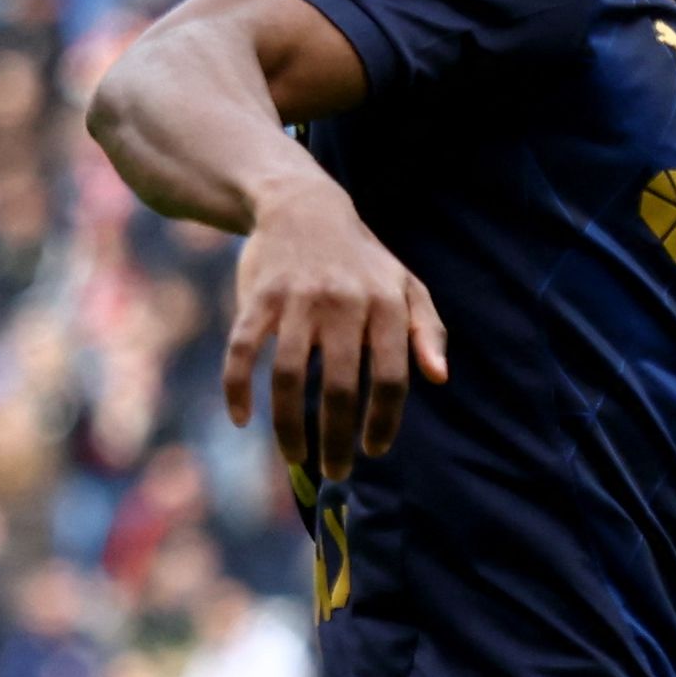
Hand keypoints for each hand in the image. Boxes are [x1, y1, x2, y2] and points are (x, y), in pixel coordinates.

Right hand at [224, 177, 445, 487]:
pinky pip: (241, 351)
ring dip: (288, 426)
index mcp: (385, 305)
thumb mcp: (406, 286)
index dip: (383, 420)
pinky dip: (236, 388)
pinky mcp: (257, 297)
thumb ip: (427, 331)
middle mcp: (342, 303)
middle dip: (336, 438)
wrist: (303, 206)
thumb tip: (439, 378)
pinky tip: (242, 419)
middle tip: (335, 470)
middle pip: (339, 387)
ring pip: (287, 377)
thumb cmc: (363, 261)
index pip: (391, 377)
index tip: (374, 450)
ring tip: (296, 456)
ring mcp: (296, 300)